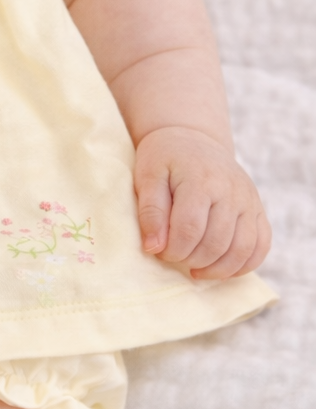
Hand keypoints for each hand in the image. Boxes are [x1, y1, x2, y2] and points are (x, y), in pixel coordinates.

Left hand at [134, 127, 270, 279]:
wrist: (193, 140)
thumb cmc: (165, 159)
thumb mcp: (148, 175)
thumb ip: (150, 210)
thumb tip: (153, 247)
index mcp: (201, 179)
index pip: (189, 229)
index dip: (173, 249)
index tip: (160, 250)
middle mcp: (231, 190)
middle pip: (216, 243)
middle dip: (191, 259)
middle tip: (174, 257)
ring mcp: (249, 200)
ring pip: (242, 249)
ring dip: (217, 269)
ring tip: (195, 269)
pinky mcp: (258, 210)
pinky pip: (261, 246)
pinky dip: (243, 265)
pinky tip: (221, 269)